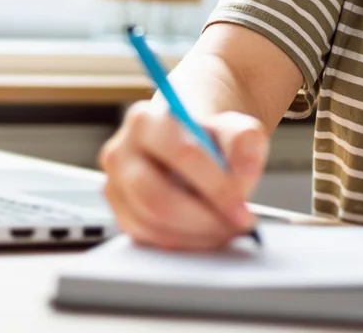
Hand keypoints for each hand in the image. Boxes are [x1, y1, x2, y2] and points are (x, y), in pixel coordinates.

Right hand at [98, 100, 267, 250]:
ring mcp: (117, 187)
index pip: (181, 154)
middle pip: (156, 197)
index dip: (215, 186)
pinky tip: (206, 233)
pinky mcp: (122, 215)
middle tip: (234, 224)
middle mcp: (121, 153)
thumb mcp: (235, 128)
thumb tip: (241, 175)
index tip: (241, 207)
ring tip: (225, 228)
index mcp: (146, 120)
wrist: (191, 146)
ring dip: (195, 234)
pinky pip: (149, 239)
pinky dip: (183, 243)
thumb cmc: (208, 139)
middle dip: (202, 218)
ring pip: (152, 223)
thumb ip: (245, 141)